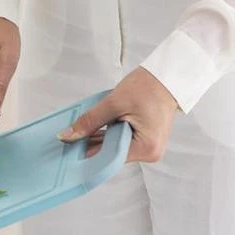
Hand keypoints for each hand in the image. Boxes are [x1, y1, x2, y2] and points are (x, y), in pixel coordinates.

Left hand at [58, 68, 178, 162]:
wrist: (167, 77)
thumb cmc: (148, 87)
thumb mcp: (114, 103)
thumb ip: (89, 121)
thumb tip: (68, 136)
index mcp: (146, 147)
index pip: (108, 157)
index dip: (87, 153)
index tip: (69, 148)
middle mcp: (150, 153)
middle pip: (111, 154)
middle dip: (91, 145)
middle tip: (70, 137)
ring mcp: (148, 148)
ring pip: (114, 149)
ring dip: (98, 140)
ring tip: (81, 131)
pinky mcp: (145, 141)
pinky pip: (121, 143)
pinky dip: (108, 137)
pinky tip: (93, 131)